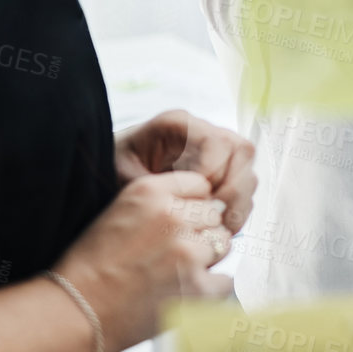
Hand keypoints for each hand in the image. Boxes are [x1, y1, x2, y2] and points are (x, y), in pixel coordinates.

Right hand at [53, 170, 233, 351]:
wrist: (77, 311)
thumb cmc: (92, 267)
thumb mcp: (120, 212)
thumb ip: (162, 203)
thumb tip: (207, 207)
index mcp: (150, 192)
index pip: (200, 185)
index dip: (193, 205)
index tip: (183, 221)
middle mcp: (172, 216)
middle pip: (215, 215)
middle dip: (201, 232)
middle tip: (173, 253)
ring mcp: (188, 252)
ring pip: (223, 244)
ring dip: (206, 258)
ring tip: (175, 273)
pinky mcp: (197, 287)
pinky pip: (225, 280)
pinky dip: (211, 289)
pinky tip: (184, 293)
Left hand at [114, 108, 255, 232]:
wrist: (106, 172)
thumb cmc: (112, 170)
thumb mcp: (124, 175)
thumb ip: (157, 187)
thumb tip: (197, 202)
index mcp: (178, 125)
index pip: (216, 141)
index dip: (215, 171)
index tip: (200, 198)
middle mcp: (201, 133)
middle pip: (241, 152)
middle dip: (234, 188)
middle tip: (217, 216)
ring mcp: (214, 152)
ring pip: (247, 171)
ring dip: (238, 202)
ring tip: (220, 226)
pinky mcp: (219, 171)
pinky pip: (242, 189)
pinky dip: (236, 209)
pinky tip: (219, 226)